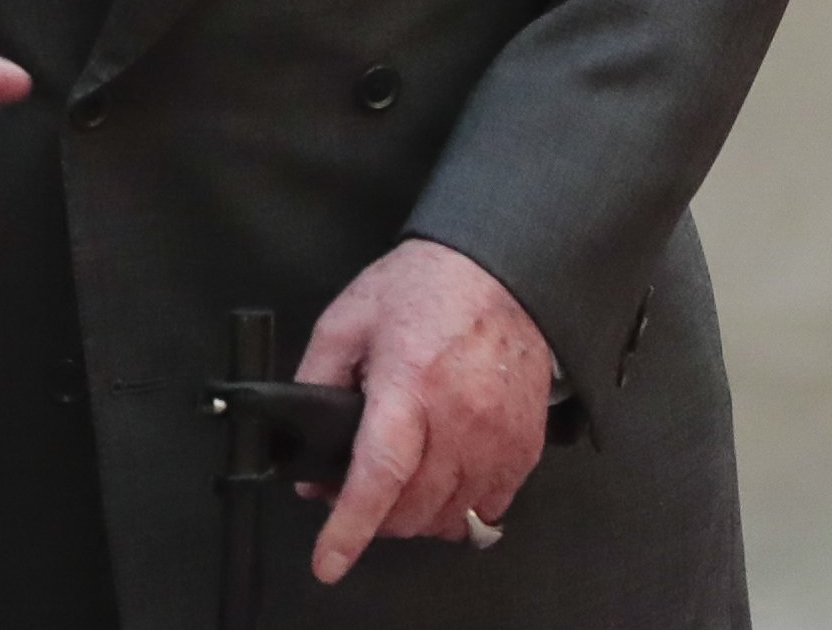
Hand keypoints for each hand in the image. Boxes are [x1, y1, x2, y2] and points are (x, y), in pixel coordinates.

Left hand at [294, 237, 554, 580]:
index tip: (329, 562)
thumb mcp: (347, 321)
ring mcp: (498, 438)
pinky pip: (492, 506)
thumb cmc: (422, 288)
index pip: (379, 475)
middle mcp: (459, 420)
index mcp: (409, 385)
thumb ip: (316, 385)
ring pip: (453, 517)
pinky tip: (443, 482)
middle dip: (377, 518)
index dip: (350, 527)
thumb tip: (307, 460)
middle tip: (359, 493)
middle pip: (414, 509)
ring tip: (401, 487)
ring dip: (418, 517)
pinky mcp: (525, 446)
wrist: (500, 271)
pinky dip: (462, 508)